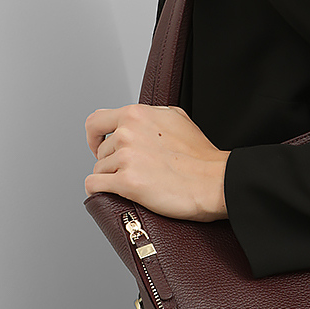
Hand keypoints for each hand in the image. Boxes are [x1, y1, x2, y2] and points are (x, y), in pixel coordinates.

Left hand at [84, 104, 229, 220]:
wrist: (215, 181)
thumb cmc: (201, 155)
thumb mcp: (177, 117)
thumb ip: (151, 115)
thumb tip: (137, 120)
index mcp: (137, 114)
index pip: (96, 121)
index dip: (94, 137)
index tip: (99, 146)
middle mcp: (128, 132)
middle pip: (100, 151)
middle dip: (112, 163)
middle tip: (132, 172)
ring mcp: (126, 157)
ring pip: (99, 170)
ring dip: (111, 179)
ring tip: (135, 184)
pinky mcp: (127, 182)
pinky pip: (94, 186)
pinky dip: (98, 192)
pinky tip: (110, 194)